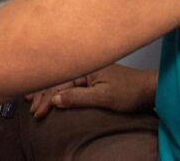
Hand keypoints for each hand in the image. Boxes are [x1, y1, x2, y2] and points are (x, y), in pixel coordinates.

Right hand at [26, 65, 157, 119]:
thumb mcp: (104, 97)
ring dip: (47, 90)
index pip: (59, 84)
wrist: (149, 90)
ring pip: (62, 80)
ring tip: (30, 98)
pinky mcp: (93, 77)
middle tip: (30, 110)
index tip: (37, 114)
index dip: (46, 100)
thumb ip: (78, 97)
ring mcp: (89, 71)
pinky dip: (58, 88)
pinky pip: (70, 82)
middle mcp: (85, 66)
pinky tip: (51, 92)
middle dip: (42, 94)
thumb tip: (54, 99)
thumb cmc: (129, 93)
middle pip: (57, 80)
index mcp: (85, 67)